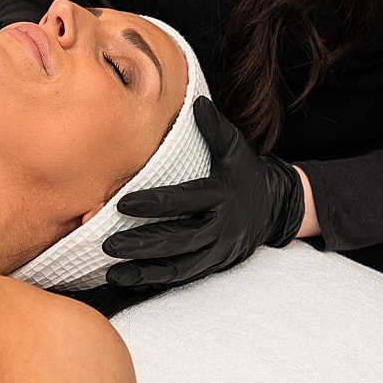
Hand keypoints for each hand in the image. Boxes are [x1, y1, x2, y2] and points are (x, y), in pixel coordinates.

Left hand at [101, 97, 305, 286]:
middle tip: (108, 244)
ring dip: (145, 270)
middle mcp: (222, 227)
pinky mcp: (214, 266)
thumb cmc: (245, 173)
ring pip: (180, 266)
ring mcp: (219, 251)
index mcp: (223, 195)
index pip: (185, 200)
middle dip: (142, 244)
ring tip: (112, 271)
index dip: (154, 203)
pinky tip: (127, 280)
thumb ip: (215, 128)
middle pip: (179, 240)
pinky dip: (156, 280)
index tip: (122, 203)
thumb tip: (197, 102)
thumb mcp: (236, 148)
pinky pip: (183, 278)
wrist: (275, 208)